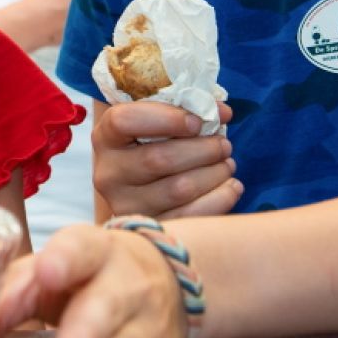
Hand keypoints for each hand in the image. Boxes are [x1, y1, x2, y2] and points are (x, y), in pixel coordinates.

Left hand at [0, 225, 185, 337]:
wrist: (164, 280)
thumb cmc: (88, 275)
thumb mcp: (55, 269)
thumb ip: (15, 288)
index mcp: (95, 251)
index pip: (81, 248)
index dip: (65, 259)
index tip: (47, 272)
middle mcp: (128, 283)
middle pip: (108, 303)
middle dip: (86, 329)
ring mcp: (148, 324)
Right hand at [93, 101, 239, 218]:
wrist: (141, 188)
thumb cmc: (153, 144)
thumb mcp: (157, 121)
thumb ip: (184, 110)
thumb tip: (222, 112)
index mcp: (106, 138)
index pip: (124, 120)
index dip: (166, 118)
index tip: (196, 121)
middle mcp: (109, 174)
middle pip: (159, 159)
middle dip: (202, 149)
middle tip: (224, 144)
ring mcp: (126, 205)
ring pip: (179, 189)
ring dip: (214, 173)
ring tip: (227, 163)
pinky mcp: (150, 227)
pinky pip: (191, 216)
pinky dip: (220, 198)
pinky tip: (231, 185)